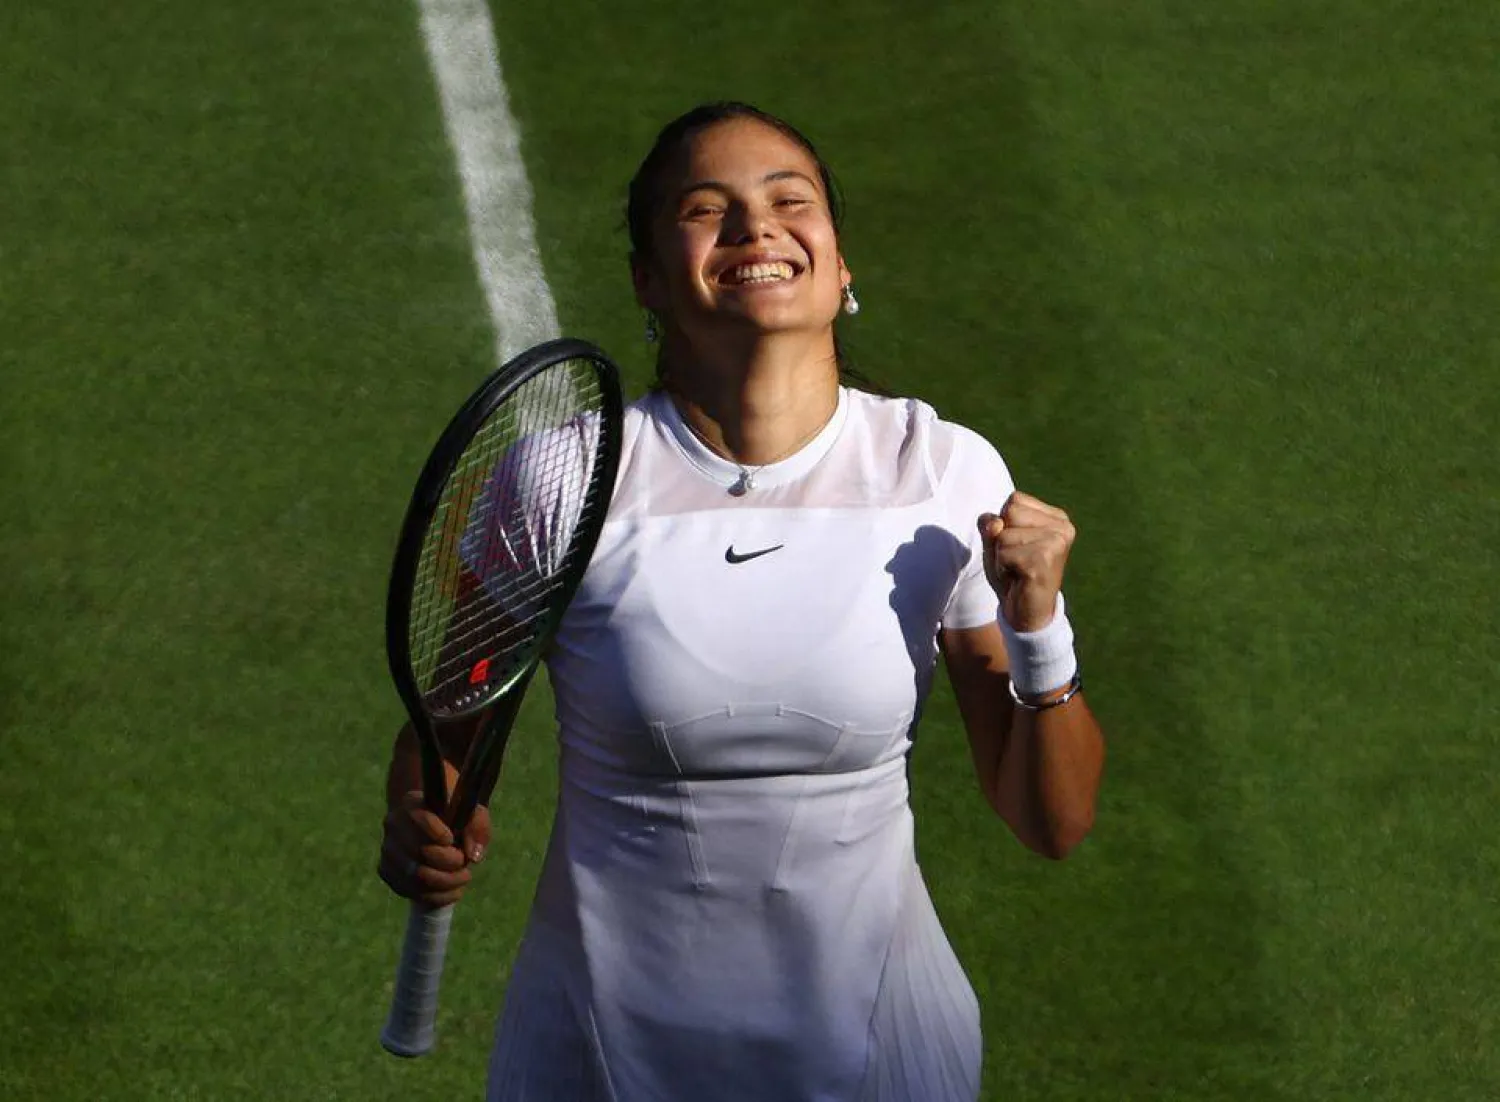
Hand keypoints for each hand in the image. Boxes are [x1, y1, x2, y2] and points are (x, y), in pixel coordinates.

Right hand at [377, 793, 490, 906]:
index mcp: (411, 802)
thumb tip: (472, 856)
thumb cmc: (454, 816)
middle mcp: (393, 825)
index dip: (440, 834)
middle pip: (420, 852)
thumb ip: (477, 827)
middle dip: (450, 862)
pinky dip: (437, 896)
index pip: (420, 818)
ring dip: (447, 882)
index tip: (452, 840)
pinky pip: (411, 892)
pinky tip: (453, 890)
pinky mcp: (387, 872)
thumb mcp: (472, 813)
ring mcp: (388, 850)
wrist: (428, 823)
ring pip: (416, 877)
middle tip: (464, 862)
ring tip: (463, 877)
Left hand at [978, 491, 1075, 632]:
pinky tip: (1018, 578)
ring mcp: (1056, 543)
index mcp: (1056, 518)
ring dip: (1001, 556)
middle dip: (1001, 539)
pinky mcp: (1044, 560)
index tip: (1017, 546)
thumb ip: (990, 525)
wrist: (1027, 614)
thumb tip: (995, 524)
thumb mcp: (996, 543)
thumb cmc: (1012, 574)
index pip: (1014, 500)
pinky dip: (1002, 568)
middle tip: (1016, 560)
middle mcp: (1062, 527)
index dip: (1003, 524)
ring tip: (1017, 570)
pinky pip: (1004, 553)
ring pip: (1004, 535)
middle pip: (1009, 513)